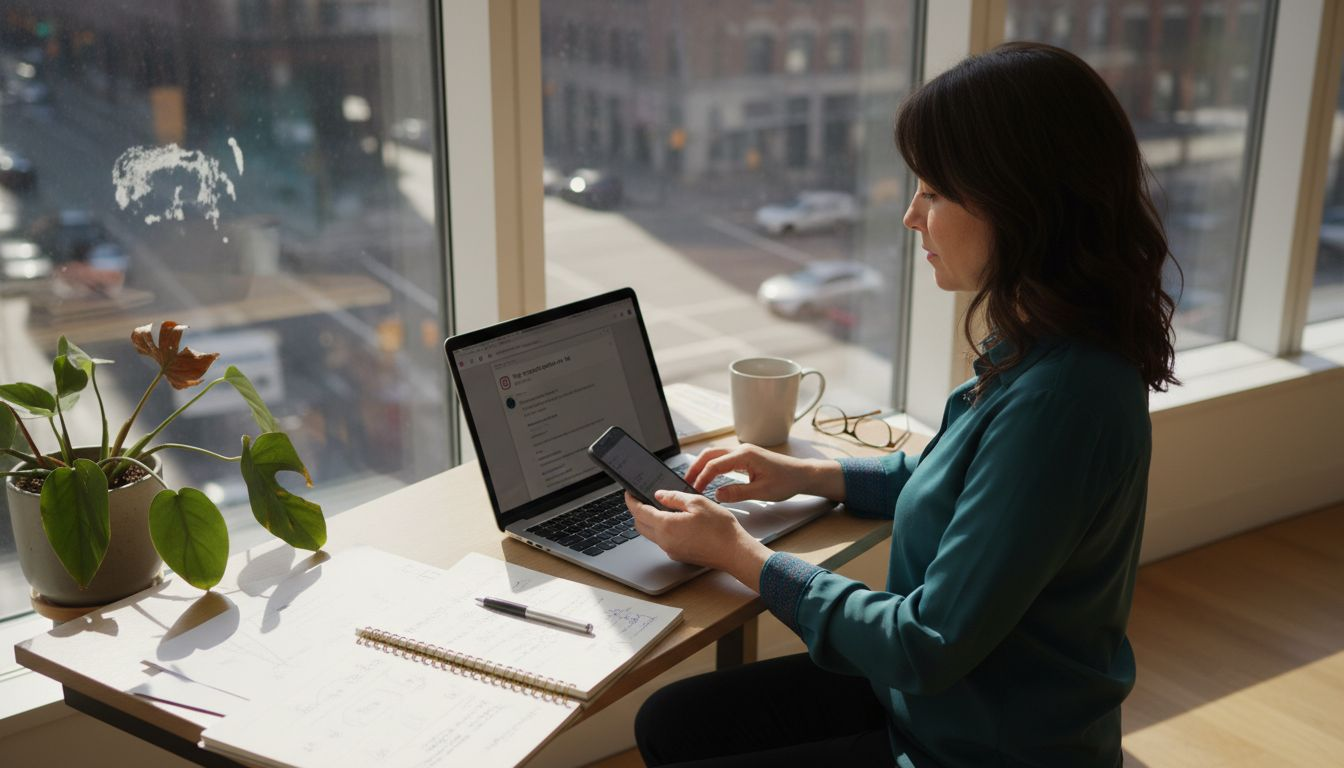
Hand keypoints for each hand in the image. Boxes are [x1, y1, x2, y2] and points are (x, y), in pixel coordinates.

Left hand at [625, 490, 771, 590]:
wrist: (734, 552)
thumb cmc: (720, 528)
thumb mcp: (697, 502)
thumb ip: (674, 497)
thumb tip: (659, 495)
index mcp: (666, 526)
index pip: (639, 512)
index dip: (631, 500)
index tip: (629, 492)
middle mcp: (665, 541)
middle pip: (640, 525)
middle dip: (637, 511)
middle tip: (641, 498)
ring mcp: (671, 550)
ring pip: (650, 534)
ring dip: (649, 521)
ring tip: (659, 506)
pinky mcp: (679, 555)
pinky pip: (662, 541)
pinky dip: (661, 529)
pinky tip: (673, 520)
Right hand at [684, 445, 844, 502]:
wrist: (802, 475)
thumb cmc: (786, 481)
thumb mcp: (762, 492)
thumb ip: (737, 493)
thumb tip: (716, 494)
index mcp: (744, 455)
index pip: (714, 465)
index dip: (702, 478)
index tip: (694, 490)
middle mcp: (742, 450)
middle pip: (710, 454)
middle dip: (695, 468)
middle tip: (685, 482)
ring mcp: (743, 452)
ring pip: (715, 455)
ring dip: (702, 466)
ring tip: (693, 480)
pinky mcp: (745, 457)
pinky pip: (723, 459)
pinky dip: (712, 466)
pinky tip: (708, 477)